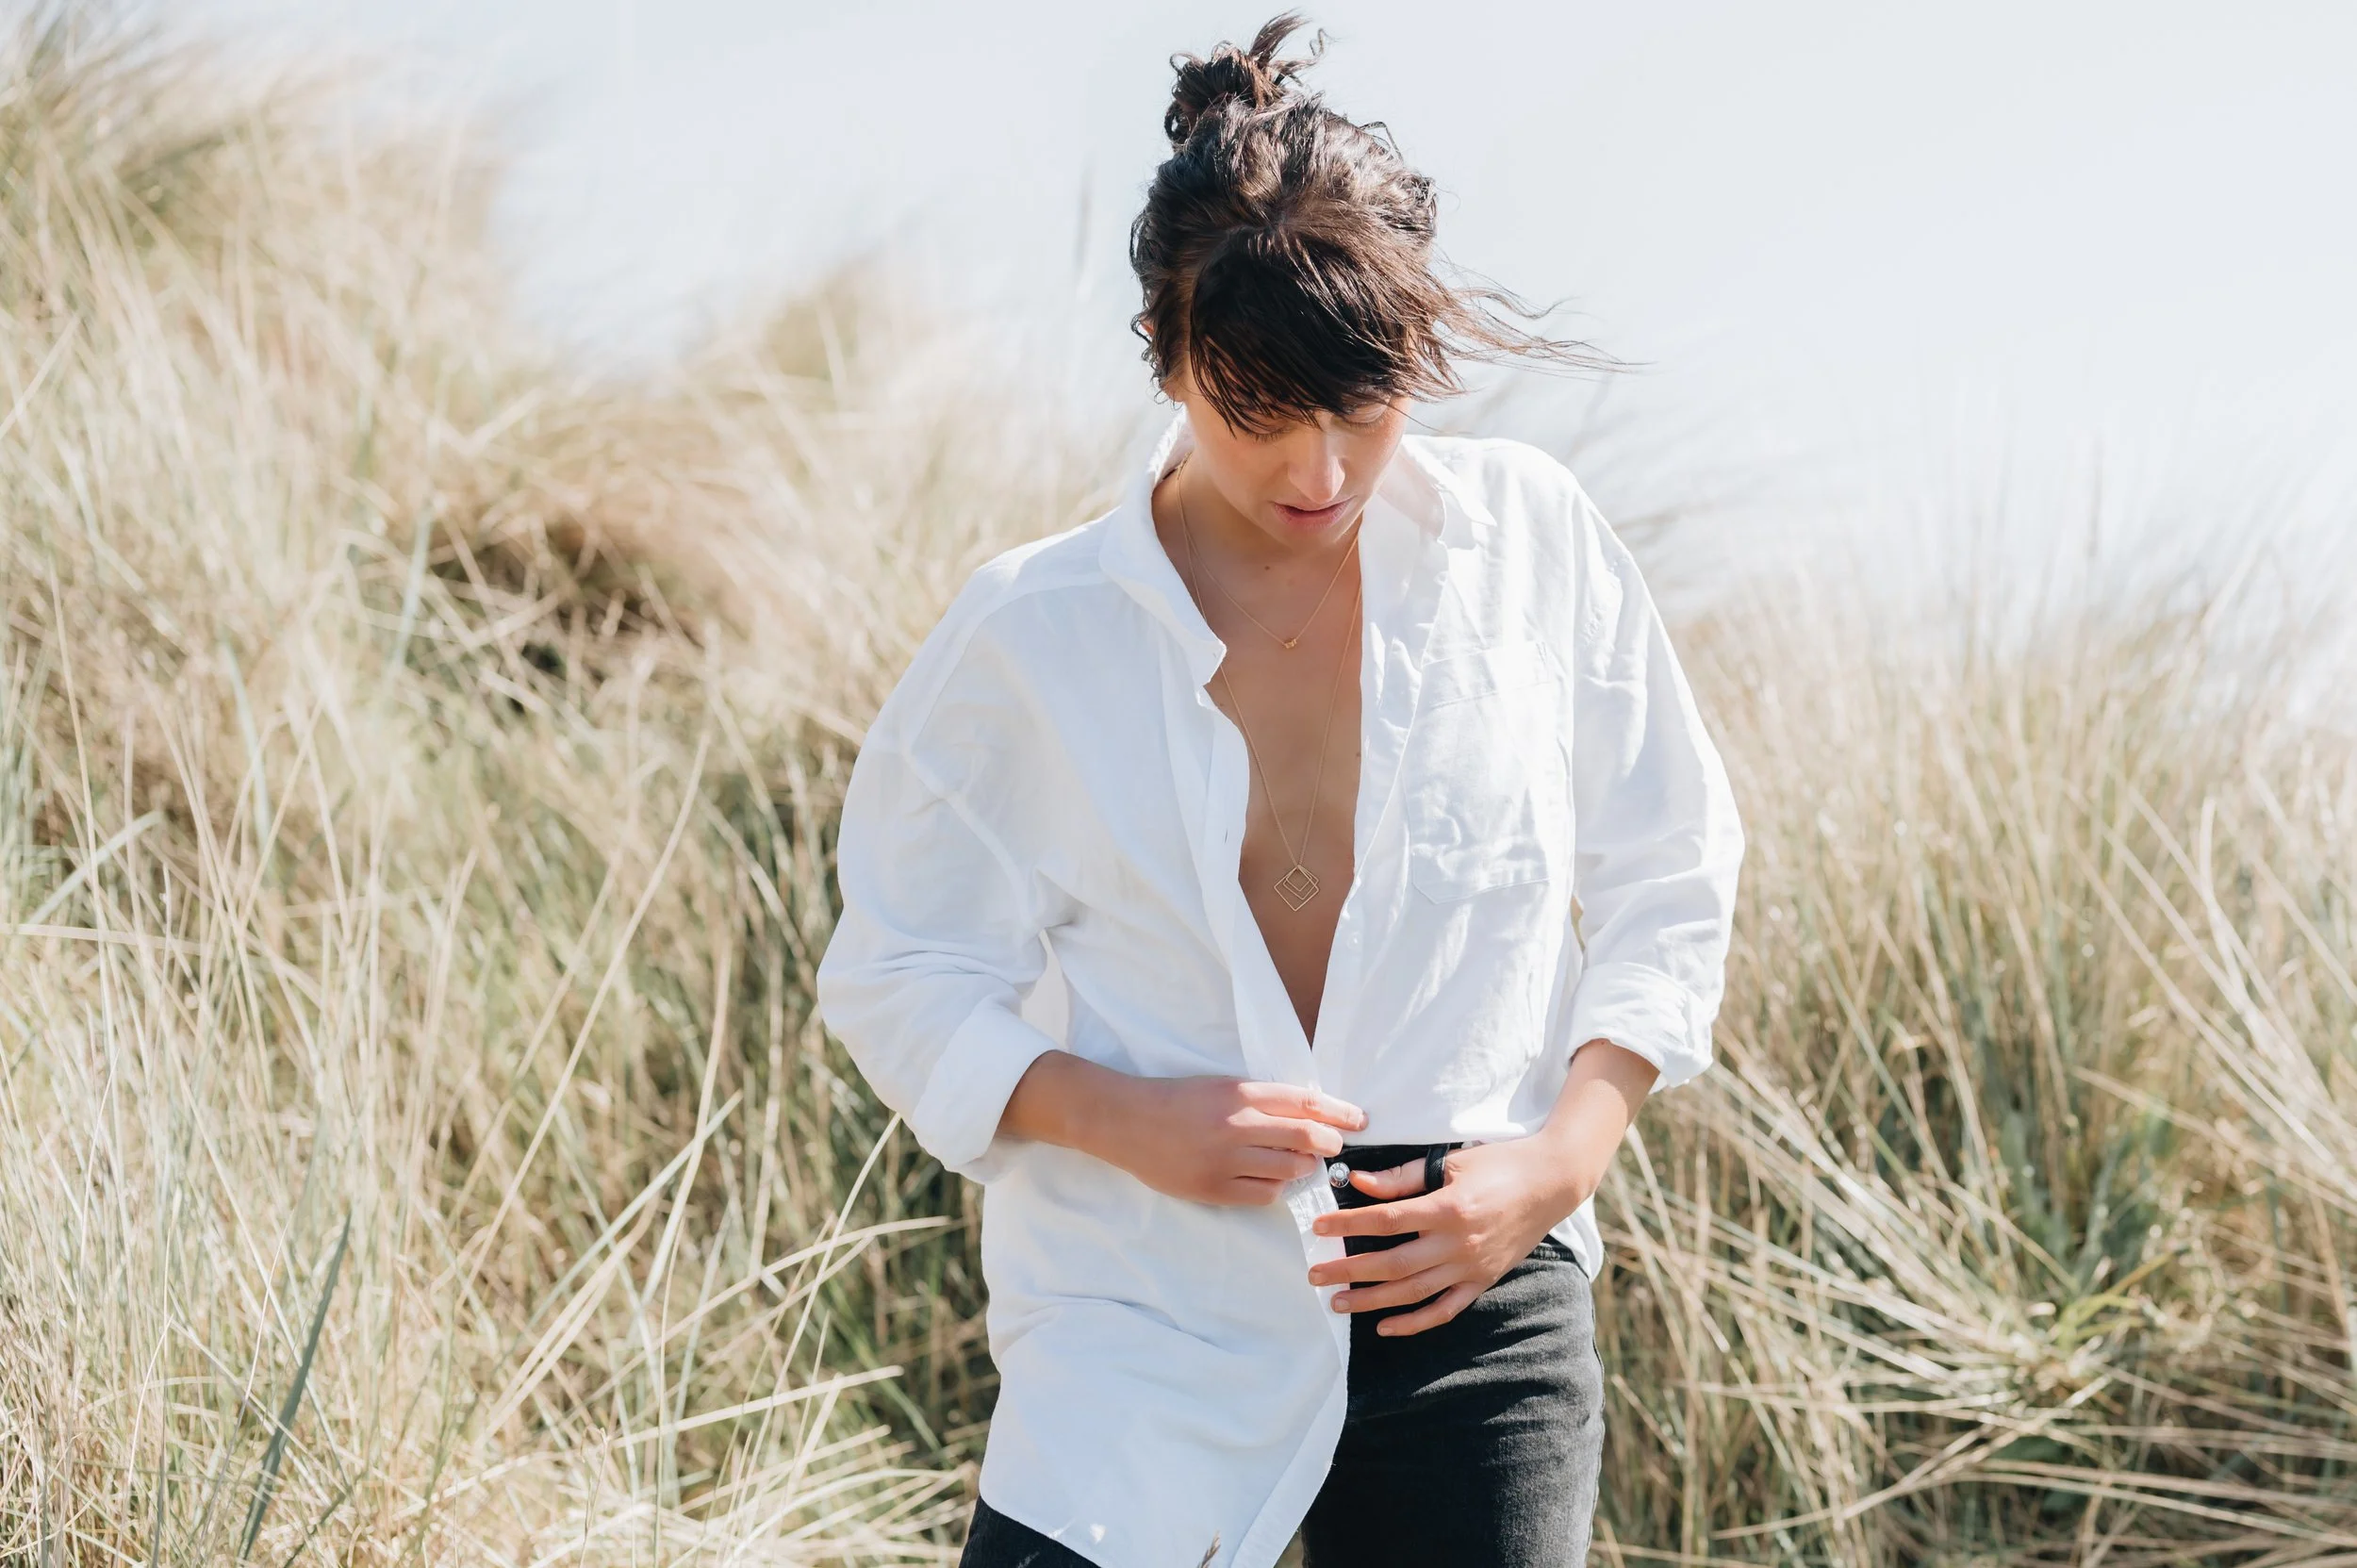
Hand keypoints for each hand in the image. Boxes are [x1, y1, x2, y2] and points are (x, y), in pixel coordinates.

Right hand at [1103, 1074, 1367, 1206]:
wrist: (1127, 1121)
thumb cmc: (1177, 1100)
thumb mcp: (1222, 1086)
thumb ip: (1262, 1100)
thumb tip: (1311, 1115)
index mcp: (1240, 1092)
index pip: (1305, 1102)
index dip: (1338, 1112)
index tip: (1358, 1120)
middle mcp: (1237, 1125)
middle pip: (1305, 1137)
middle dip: (1329, 1143)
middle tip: (1333, 1146)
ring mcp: (1225, 1160)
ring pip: (1288, 1170)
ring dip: (1303, 1168)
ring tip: (1300, 1163)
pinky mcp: (1212, 1188)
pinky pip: (1263, 1195)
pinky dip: (1277, 1189)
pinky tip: (1272, 1181)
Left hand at [1305, 1039, 1657, 1335]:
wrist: (1551, 1183)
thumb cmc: (1499, 1164)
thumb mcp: (1450, 1162)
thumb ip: (1403, 1176)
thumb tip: (1359, 1182)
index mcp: (1448, 1208)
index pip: (1386, 1220)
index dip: (1349, 1225)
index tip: (1319, 1227)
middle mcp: (1458, 1244)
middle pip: (1392, 1264)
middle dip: (1349, 1270)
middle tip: (1315, 1274)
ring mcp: (1471, 1267)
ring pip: (1413, 1292)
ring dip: (1372, 1300)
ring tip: (1337, 1303)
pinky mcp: (1483, 1281)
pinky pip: (1445, 1309)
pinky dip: (1415, 1322)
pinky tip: (1386, 1327)